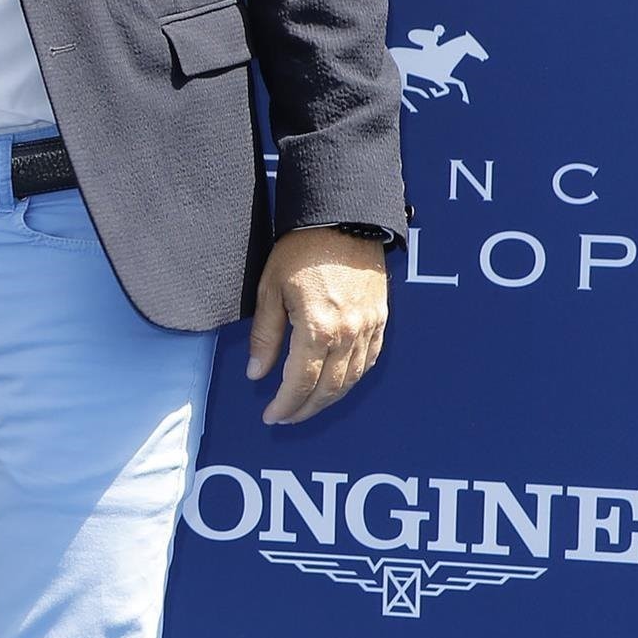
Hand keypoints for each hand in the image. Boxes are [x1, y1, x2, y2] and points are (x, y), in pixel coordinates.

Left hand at [247, 228, 388, 424]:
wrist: (344, 219)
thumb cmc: (301, 249)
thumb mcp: (270, 290)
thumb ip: (265, 337)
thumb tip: (256, 374)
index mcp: (318, 328)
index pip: (300, 382)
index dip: (285, 404)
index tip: (271, 416)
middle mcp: (348, 333)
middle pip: (329, 388)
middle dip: (306, 409)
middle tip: (286, 417)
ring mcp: (369, 327)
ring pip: (352, 379)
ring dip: (329, 399)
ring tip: (307, 405)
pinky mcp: (381, 319)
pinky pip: (369, 360)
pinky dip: (352, 378)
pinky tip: (337, 383)